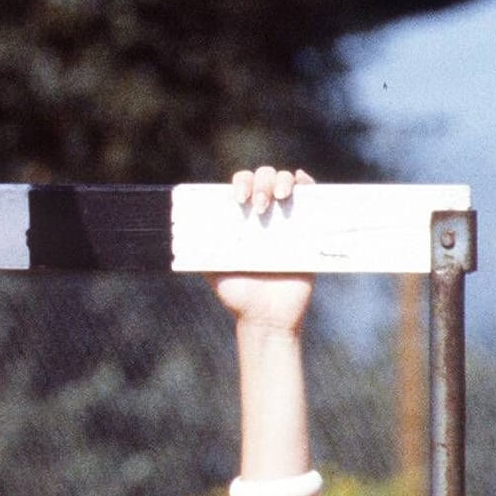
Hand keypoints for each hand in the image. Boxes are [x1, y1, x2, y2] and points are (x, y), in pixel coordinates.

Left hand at [210, 165, 314, 329]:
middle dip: (261, 184)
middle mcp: (264, 215)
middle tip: (259, 207)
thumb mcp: (213, 269)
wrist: (268, 318)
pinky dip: (308, 184)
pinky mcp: (309, 230)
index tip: (238, 198)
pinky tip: (302, 184)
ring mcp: (288, 219)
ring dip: (282, 181)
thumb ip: (200, 250)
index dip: (241, 183)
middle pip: (264, 178)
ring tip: (279, 199)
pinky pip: (312, 199)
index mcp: (242, 220)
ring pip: (287, 182)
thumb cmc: (239, 295)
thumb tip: (183, 230)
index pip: (241, 185)